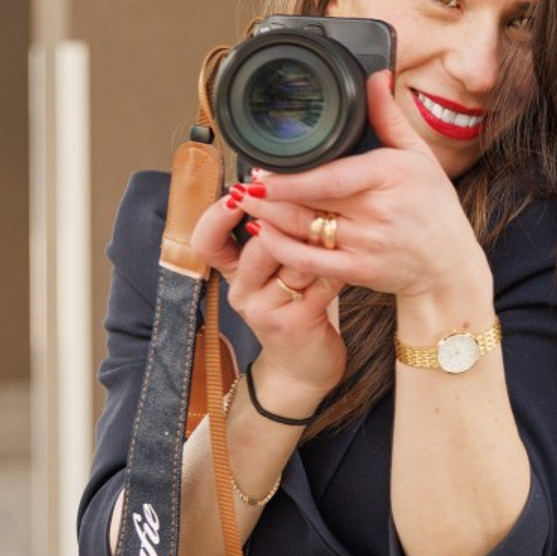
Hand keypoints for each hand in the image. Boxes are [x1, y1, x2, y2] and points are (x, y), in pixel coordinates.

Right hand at [190, 190, 346, 413]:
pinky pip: (318, 282)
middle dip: (287, 219)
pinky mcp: (294, 324)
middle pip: (259, 244)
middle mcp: (242, 293)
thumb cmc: (293, 310)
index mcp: (233, 275)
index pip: (206, 242)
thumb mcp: (273, 275)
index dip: (216, 215)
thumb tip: (284, 186)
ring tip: (338, 219)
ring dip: (318, 239)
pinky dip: (336, 265)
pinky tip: (350, 254)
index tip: (239, 191)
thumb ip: (273, 239)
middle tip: (312, 196)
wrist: (303, 369)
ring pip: (292, 261)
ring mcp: (266, 311)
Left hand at [225, 72, 491, 310]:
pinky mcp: (359, 271)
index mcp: (391, 175)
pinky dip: (282, 248)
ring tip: (246, 203)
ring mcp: (368, 244)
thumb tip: (375, 76)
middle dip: (270, 193)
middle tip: (245, 182)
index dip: (290, 176)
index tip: (260, 169)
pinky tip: (264, 234)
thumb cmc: (435, 208)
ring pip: (304, 229)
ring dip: (268, 217)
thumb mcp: (419, 157)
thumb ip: (389, 117)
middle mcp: (379, 211)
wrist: (448, 266)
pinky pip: (310, 261)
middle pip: (310, 200)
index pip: (331, 175)